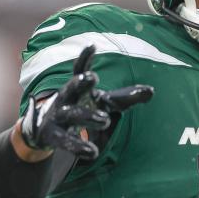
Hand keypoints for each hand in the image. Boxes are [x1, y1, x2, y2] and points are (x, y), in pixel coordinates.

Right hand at [21, 45, 153, 159]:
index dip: (85, 58)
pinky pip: (65, 141)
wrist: (47, 130)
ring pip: (71, 114)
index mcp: (78, 87)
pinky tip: (92, 152)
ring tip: (104, 120)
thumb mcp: (105, 103)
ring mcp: (58, 116)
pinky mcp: (53, 136)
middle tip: (92, 77)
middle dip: (80, 82)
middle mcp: (66, 98)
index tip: (92, 46)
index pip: (80, 69)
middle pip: (72, 87)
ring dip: (87, 115)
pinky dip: (78, 146)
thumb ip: (126, 98)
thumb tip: (151, 91)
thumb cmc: (83, 109)